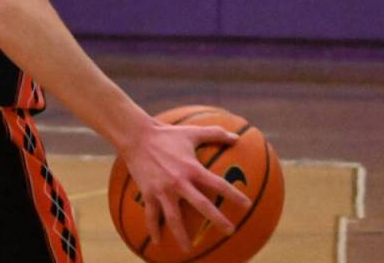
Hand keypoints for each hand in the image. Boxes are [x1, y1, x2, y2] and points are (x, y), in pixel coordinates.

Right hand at [121, 121, 251, 252]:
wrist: (136, 136)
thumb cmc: (166, 134)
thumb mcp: (192, 132)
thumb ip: (215, 133)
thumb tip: (236, 136)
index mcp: (192, 168)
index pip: (217, 184)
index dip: (233, 194)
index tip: (247, 205)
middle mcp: (179, 182)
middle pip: (202, 205)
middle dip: (217, 219)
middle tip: (230, 231)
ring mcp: (163, 189)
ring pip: (174, 217)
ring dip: (182, 234)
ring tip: (188, 249)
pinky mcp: (148, 192)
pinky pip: (151, 214)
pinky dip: (153, 229)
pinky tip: (157, 242)